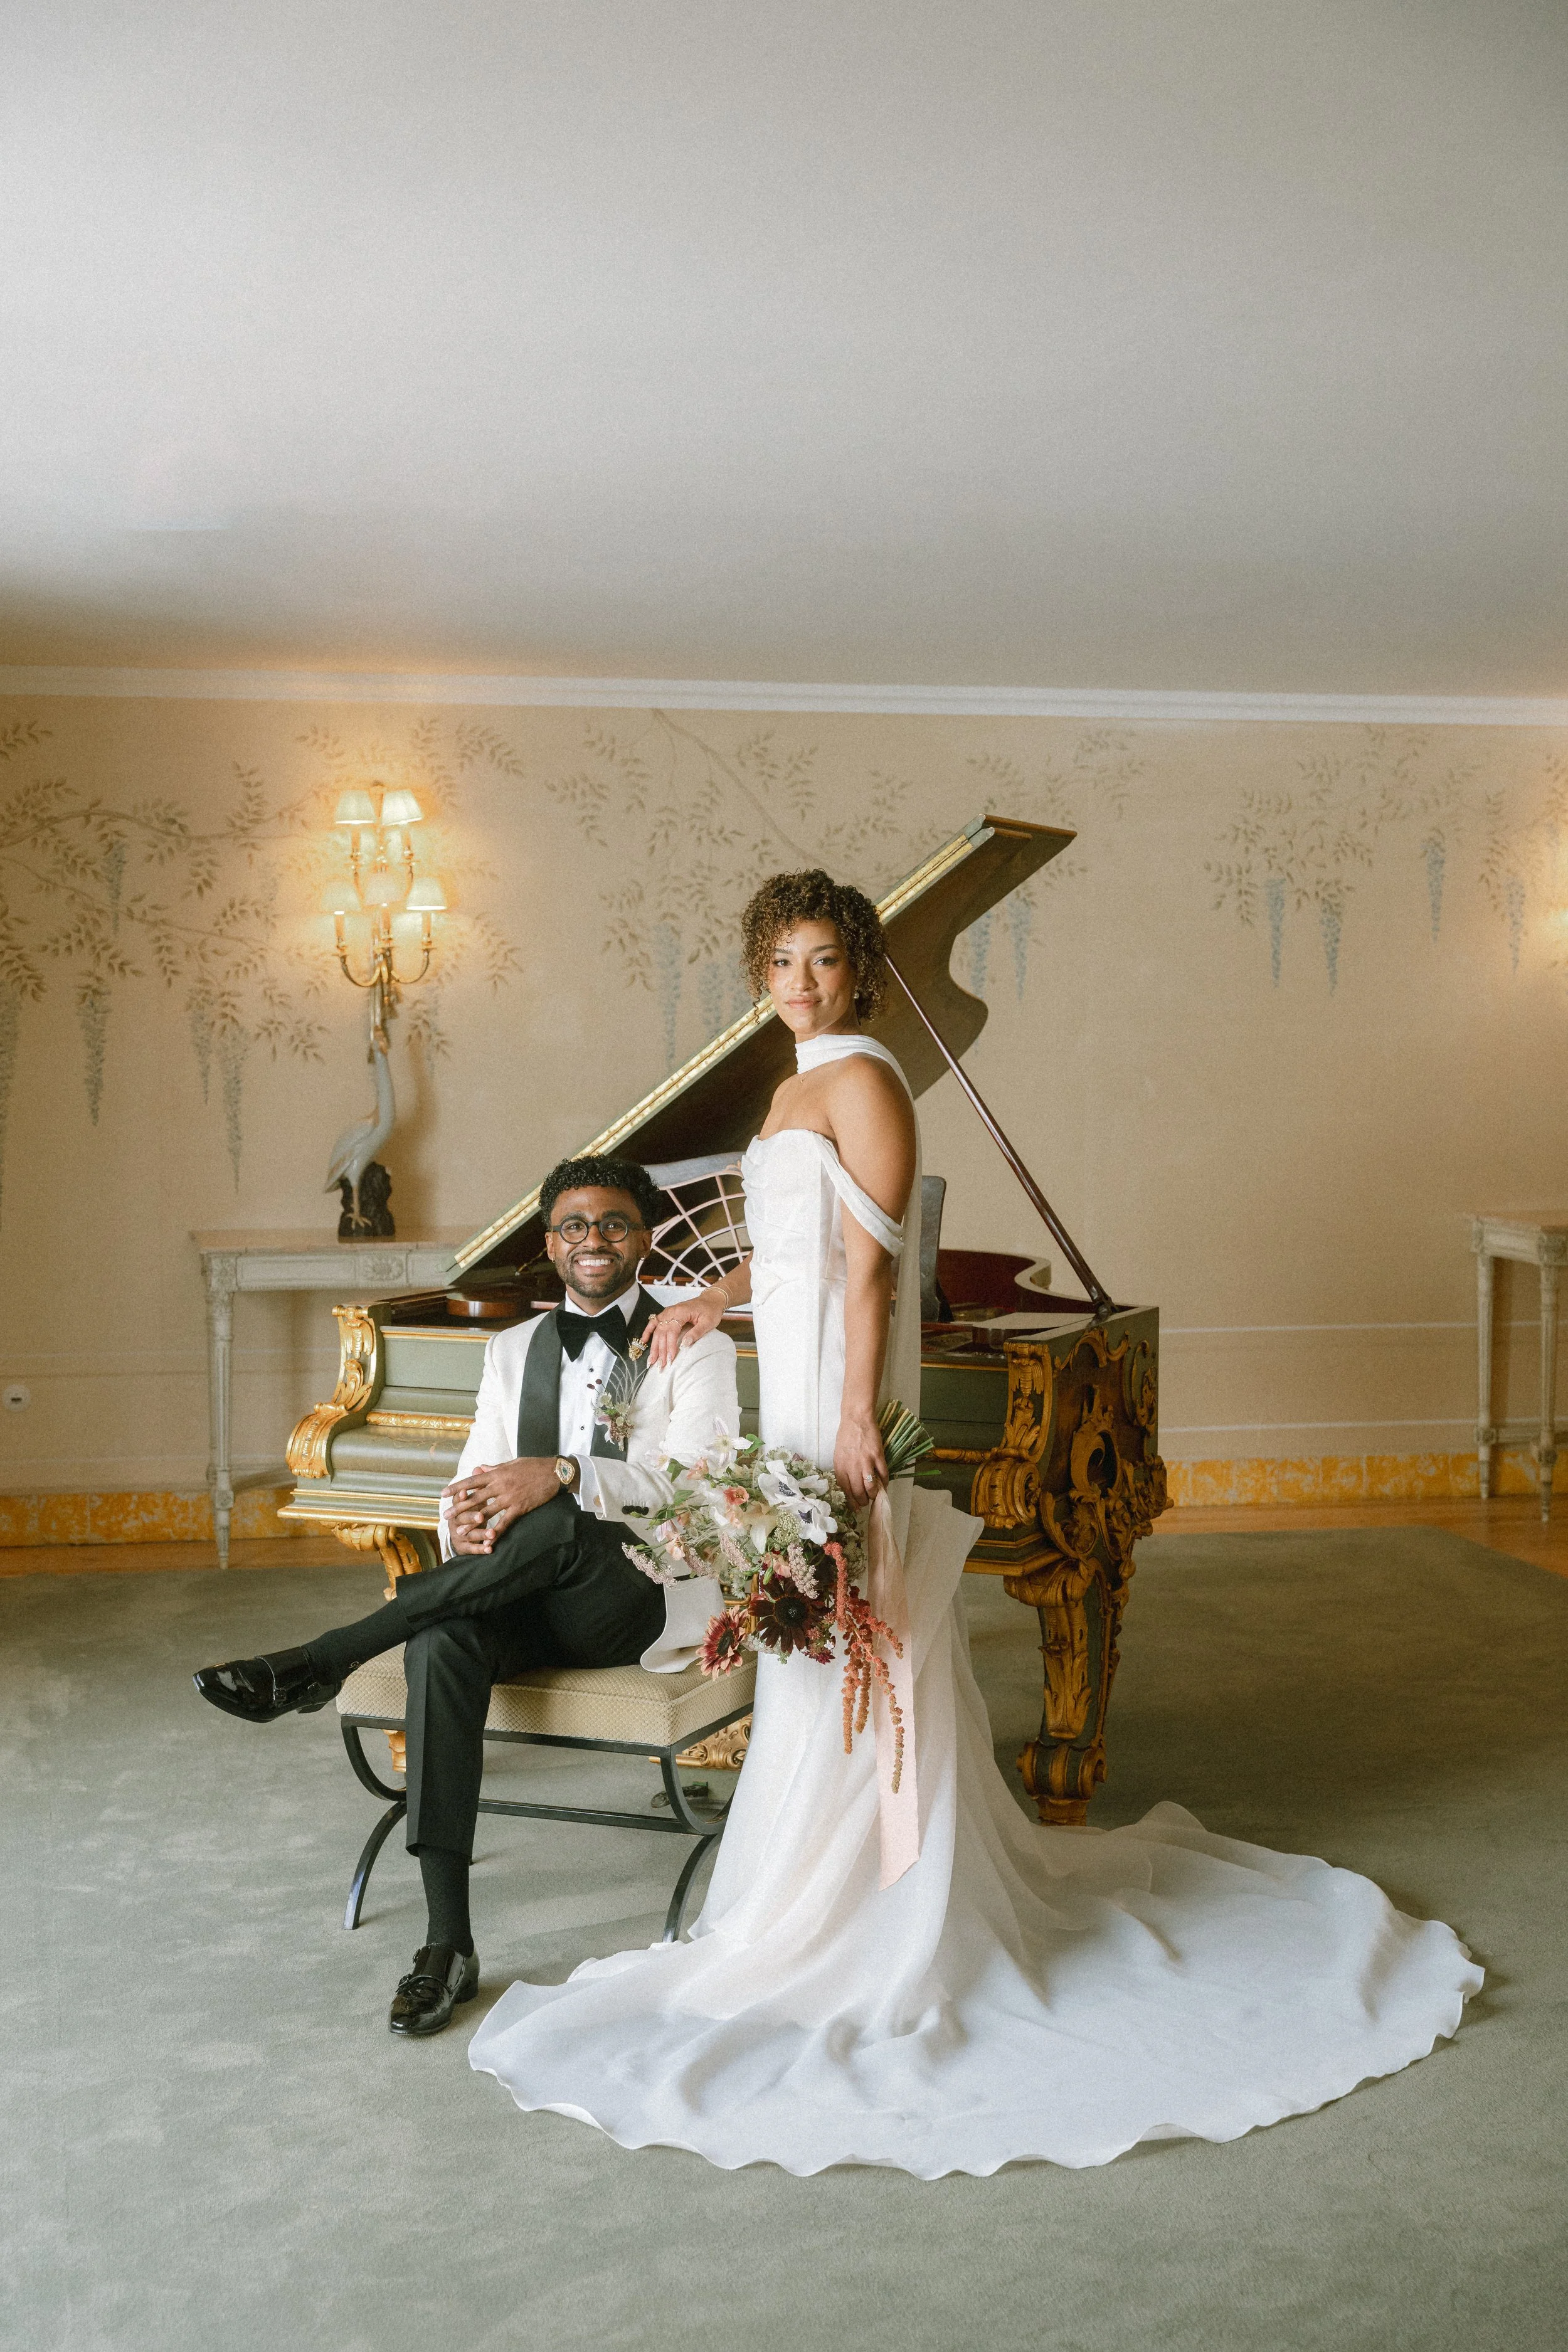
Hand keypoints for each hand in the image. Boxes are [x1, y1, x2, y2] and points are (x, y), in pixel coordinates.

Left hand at [442, 1459, 563, 1551]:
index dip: (456, 1488)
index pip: (471, 1481)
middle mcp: (500, 1486)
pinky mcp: (520, 1508)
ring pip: (486, 1512)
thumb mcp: (511, 1463)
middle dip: (459, 1508)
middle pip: (474, 1498)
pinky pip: (505, 1522)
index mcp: (496, 1474)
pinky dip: (496, 1531)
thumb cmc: (533, 1466)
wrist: (554, 1473)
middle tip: (446, 1516)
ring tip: (460, 1532)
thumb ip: (494, 1468)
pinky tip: (488, 1539)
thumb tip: (479, 1468)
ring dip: (472, 1523)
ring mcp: (509, 1498)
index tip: (443, 1493)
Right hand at [646, 1286, 727, 1369]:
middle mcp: (671, 1311)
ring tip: (651, 1360)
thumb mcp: (708, 1323)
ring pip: (657, 1330)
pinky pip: (654, 1322)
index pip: (672, 1331)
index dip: (670, 1346)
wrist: (711, 1299)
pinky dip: (648, 1331)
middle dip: (659, 1350)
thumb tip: (684, 1345)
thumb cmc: (711, 1310)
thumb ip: (696, 1333)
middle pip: (662, 1333)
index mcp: (681, 1312)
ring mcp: (668, 1312)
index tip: (669, 1359)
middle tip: (658, 1365)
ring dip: (653, 1346)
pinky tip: (644, 1341)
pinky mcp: (667, 1314)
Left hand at [834, 1412, 887, 1510]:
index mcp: (840, 1467)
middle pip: (858, 1492)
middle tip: (867, 1502)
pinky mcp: (878, 1456)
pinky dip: (885, 1482)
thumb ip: (843, 1470)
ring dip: (874, 1494)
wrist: (856, 1419)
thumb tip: (849, 1486)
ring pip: (871, 1487)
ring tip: (875, 1495)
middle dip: (863, 1501)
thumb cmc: (846, 1436)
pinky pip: (883, 1475)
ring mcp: (865, 1461)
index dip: (852, 1502)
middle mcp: (852, 1466)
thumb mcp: (838, 1455)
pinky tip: (884, 1484)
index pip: (845, 1491)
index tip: (856, 1508)